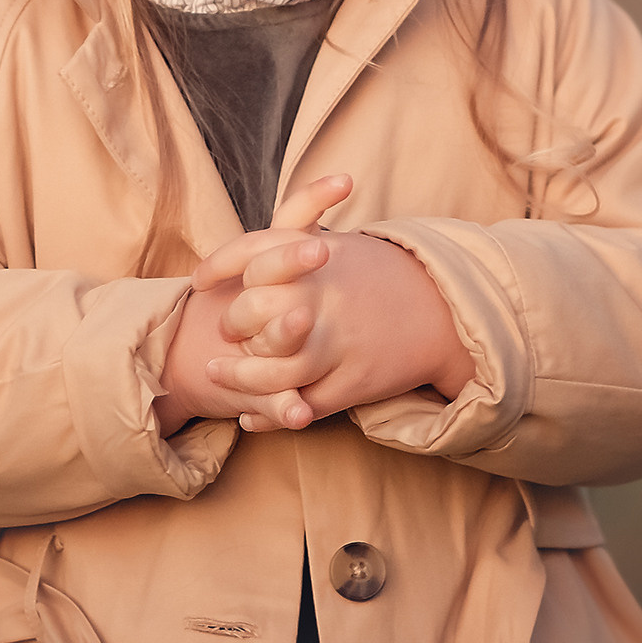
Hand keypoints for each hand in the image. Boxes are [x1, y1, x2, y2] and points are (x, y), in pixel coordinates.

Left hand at [189, 175, 475, 432]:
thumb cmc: (382, 274)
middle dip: (231, 323)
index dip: (218, 266)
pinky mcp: (352, 381)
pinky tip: (251, 415)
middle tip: (223, 330)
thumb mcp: (341, 241)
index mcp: (317, 254)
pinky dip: (272, 413)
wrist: (442, 308)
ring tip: (217, 376)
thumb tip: (250, 246)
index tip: (199, 281)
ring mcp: (338, 341)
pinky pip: (302, 403)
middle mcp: (324, 294)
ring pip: (272, 369)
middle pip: (252, 311)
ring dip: (239, 378)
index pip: (250, 251)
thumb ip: (296, 227)